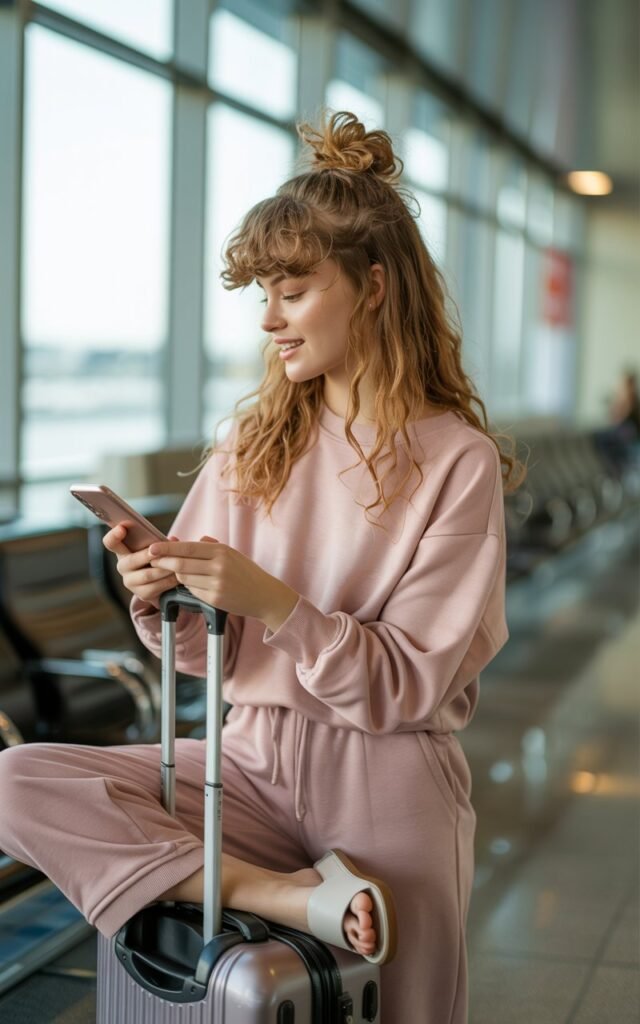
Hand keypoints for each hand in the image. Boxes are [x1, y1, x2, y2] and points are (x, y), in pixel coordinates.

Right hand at [102, 526, 179, 608]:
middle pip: (131, 560)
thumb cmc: (157, 558)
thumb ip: (162, 542)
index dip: (113, 535)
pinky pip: (155, 587)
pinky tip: (177, 576)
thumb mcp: (158, 547)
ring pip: (146, 575)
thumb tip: (172, 539)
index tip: (122, 528)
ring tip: (176, 563)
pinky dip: (168, 581)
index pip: (110, 542)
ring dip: (163, 569)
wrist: (163, 582)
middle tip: (158, 552)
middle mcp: (123, 567)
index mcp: (123, 551)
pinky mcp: (141, 594)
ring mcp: (130, 582)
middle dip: (146, 555)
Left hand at [148, 536, 298, 626]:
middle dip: (163, 562)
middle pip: (181, 564)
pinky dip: (189, 586)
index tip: (152, 548)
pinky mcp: (215, 599)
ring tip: (178, 572)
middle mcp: (219, 566)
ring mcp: (217, 584)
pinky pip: (192, 591)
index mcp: (221, 551)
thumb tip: (178, 541)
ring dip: (177, 575)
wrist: (264, 595)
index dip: (167, 548)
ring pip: (184, 578)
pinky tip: (193, 583)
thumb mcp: (230, 553)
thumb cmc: (245, 572)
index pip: (187, 548)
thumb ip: (207, 546)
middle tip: (152, 560)